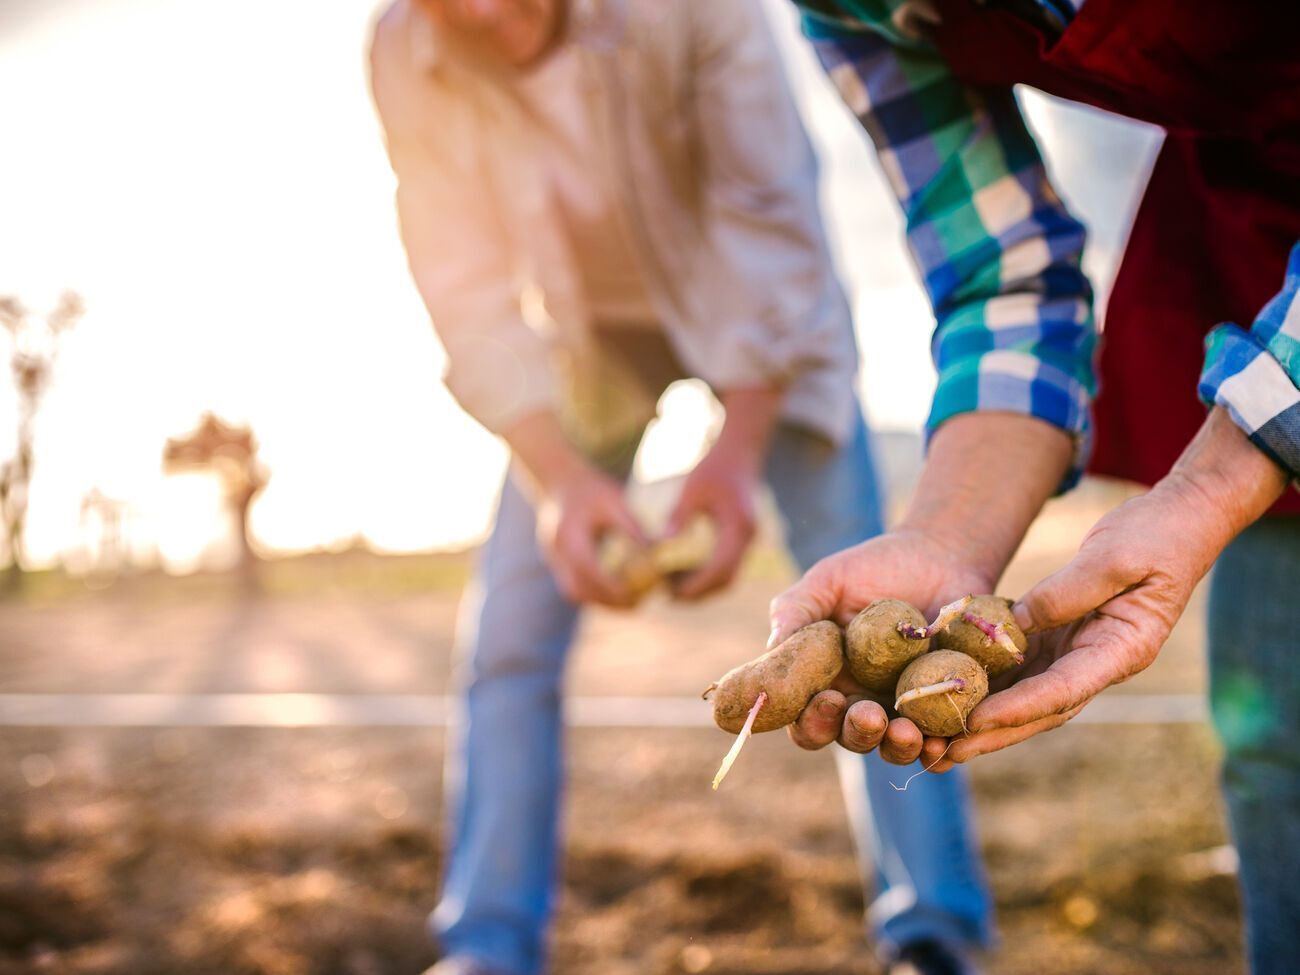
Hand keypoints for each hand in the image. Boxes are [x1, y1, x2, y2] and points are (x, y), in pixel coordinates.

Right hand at [535, 466, 646, 607]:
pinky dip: (594, 594)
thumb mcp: (616, 501)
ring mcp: (553, 559)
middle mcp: (556, 551)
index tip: (638, 593)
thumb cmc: (593, 489)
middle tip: (638, 604)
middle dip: (608, 601)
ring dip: (601, 602)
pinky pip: (574, 587)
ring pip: (574, 593)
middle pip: (579, 589)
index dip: (612, 585)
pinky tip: (617, 593)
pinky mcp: (557, 562)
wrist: (562, 481)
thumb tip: (657, 551)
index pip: (589, 568)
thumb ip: (634, 527)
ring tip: (631, 603)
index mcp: (569, 535)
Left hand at [664, 445, 759, 599]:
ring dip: (702, 586)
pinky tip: (681, 572)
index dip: (697, 585)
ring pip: (727, 576)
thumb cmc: (714, 468)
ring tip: (670, 587)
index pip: (720, 568)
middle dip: (698, 592)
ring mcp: (747, 541)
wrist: (739, 454)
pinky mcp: (740, 540)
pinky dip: (705, 574)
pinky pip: (725, 566)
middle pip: (726, 579)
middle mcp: (748, 539)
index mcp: (739, 528)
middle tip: (668, 597)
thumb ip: (679, 516)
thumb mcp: (692, 489)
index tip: (671, 594)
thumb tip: (661, 543)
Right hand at [769, 528, 995, 763]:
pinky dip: (937, 749)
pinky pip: (939, 740)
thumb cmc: (876, 567)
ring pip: (892, 747)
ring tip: (907, 732)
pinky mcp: (943, 705)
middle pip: (849, 738)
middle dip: (857, 734)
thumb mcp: (829, 580)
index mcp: (825, 679)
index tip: (827, 698)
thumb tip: (773, 646)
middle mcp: (860, 700)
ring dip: (896, 748)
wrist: (941, 555)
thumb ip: (796, 609)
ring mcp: (902, 707)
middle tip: (869, 715)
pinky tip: (941, 741)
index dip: (811, 720)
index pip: (807, 718)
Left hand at [921, 476, 1229, 770]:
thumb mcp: (1112, 557)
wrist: (1179, 521)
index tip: (975, 721)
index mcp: (1123, 650)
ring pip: (1027, 696)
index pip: (1064, 690)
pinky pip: (1020, 666)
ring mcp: (1079, 652)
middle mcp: (1100, 661)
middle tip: (943, 753)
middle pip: (1040, 709)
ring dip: (984, 718)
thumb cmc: (1156, 535)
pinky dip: (988, 682)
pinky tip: (948, 691)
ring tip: (936, 739)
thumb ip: (1066, 592)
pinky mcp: (1061, 637)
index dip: (1018, 708)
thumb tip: (1015, 625)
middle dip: (992, 733)